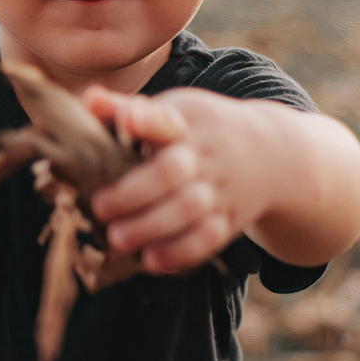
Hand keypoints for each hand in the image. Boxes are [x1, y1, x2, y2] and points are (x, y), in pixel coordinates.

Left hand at [85, 84, 359, 271]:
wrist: (271, 155)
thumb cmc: (202, 131)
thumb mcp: (175, 111)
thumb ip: (128, 109)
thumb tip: (88, 99)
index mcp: (187, 121)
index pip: (166, 118)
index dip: (145, 119)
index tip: (125, 118)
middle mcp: (206, 154)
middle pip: (172, 172)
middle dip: (134, 193)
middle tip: (99, 208)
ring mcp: (221, 189)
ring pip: (188, 210)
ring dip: (150, 227)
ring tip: (117, 239)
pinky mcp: (230, 220)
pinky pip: (208, 239)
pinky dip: (180, 252)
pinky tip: (152, 261)